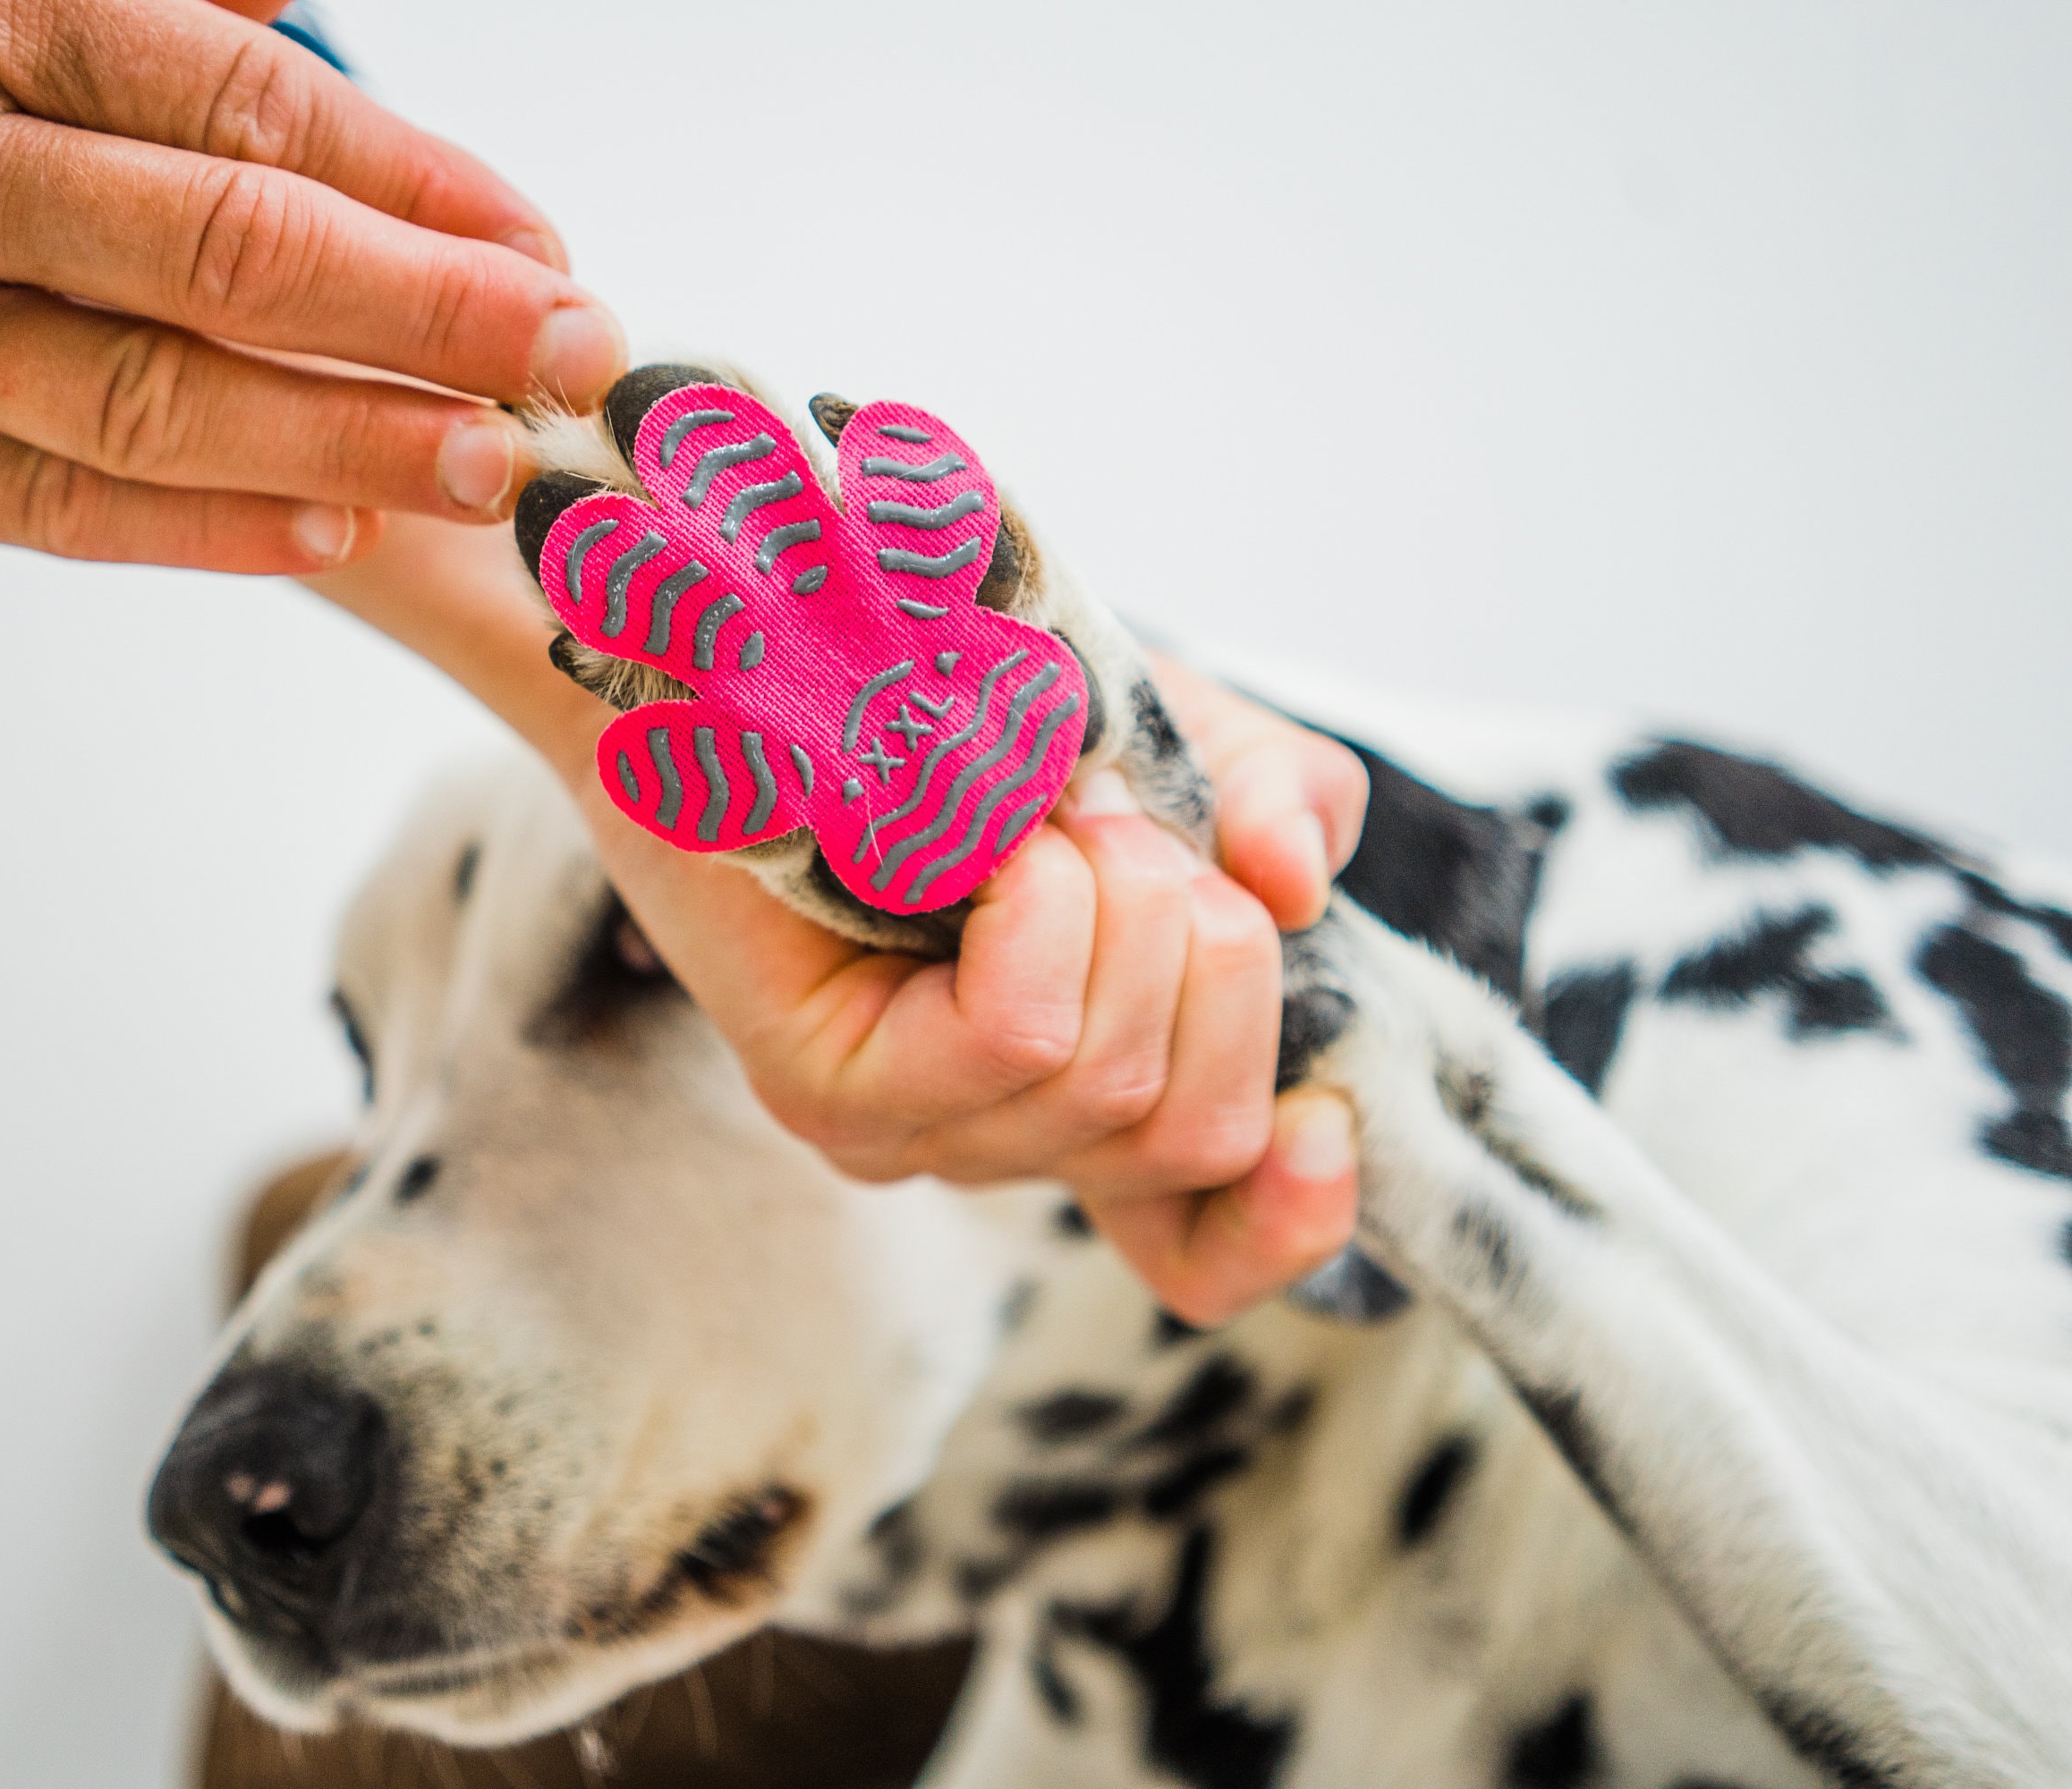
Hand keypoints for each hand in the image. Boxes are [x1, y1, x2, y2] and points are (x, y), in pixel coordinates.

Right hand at [0, 0, 624, 570]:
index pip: (245, 105)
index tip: (542, 240)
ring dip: (344, 439)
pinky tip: (328, 531)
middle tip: (576, 357)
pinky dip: (199, 525)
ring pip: (146, 398)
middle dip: (430, 313)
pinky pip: (43, 506)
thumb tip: (316, 16)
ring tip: (486, 464)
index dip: (419, 182)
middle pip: (225, 249)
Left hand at [316, 517, 1371, 1327]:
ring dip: (1125, 904)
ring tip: (1046, 814)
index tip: (1327, 1120)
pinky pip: (1017, 1036)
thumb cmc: (957, 702)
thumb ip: (1271, 803)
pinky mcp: (823, 1087)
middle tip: (1122, 832)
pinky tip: (997, 844)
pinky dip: (1043, 916)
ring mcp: (901, 1130)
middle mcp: (990, 1139)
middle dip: (1212, 953)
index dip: (1290, 1224)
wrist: (745, 646)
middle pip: (1194, 1132)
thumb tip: (1298, 887)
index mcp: (1077, 1090)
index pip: (1200, 1254)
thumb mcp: (1167, 743)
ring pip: (1111, 1079)